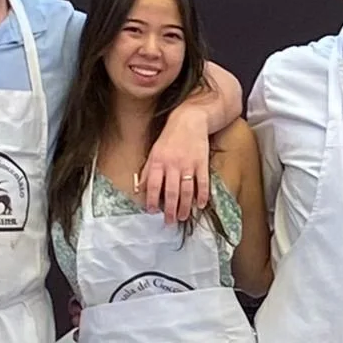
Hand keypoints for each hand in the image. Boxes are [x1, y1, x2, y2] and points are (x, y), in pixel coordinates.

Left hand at [141, 99, 211, 221]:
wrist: (189, 120)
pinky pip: (203, 182)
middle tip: (170, 222)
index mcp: (158, 162)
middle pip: (171, 192)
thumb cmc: (169, 137)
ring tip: (184, 217)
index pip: (154, 185)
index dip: (153, 200)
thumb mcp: (154, 152)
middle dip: (170, 209)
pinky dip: (203, 195)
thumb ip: (148, 171)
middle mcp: (173, 164)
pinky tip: (201, 204)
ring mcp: (189, 164)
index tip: (152, 212)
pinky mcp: (202, 163)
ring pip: (187, 190)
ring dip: (185, 206)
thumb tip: (139, 189)